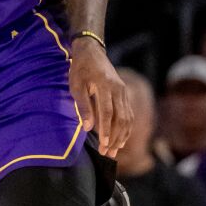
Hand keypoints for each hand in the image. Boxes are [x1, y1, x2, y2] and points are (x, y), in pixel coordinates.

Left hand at [69, 38, 131, 156]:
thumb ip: (83, 106)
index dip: (107, 130)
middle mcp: (118, 89)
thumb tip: (89, 127)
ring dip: (122, 136)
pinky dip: (126, 128)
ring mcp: (124, 91)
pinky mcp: (124, 93)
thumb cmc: (80, 69)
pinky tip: (121, 139)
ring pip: (128, 117)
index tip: (104, 145)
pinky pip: (129, 113)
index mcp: (105, 86)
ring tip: (114, 151)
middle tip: (107, 153)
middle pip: (121, 118)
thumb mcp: (76, 86)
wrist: (92, 51)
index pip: (108, 113)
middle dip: (115, 138)